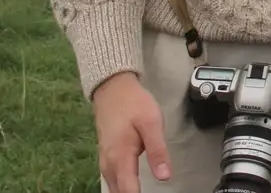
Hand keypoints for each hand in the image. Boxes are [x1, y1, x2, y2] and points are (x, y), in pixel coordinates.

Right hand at [92, 71, 170, 191]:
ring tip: (140, 191)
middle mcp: (109, 164)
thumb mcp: (152, 123)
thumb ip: (158, 151)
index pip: (129, 190)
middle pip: (119, 192)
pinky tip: (130, 188)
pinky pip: (112, 179)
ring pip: (114, 187)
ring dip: (126, 192)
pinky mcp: (106, 156)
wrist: (113, 88)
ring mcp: (105, 161)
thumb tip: (164, 176)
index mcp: (120, 157)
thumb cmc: (133, 103)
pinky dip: (121, 187)